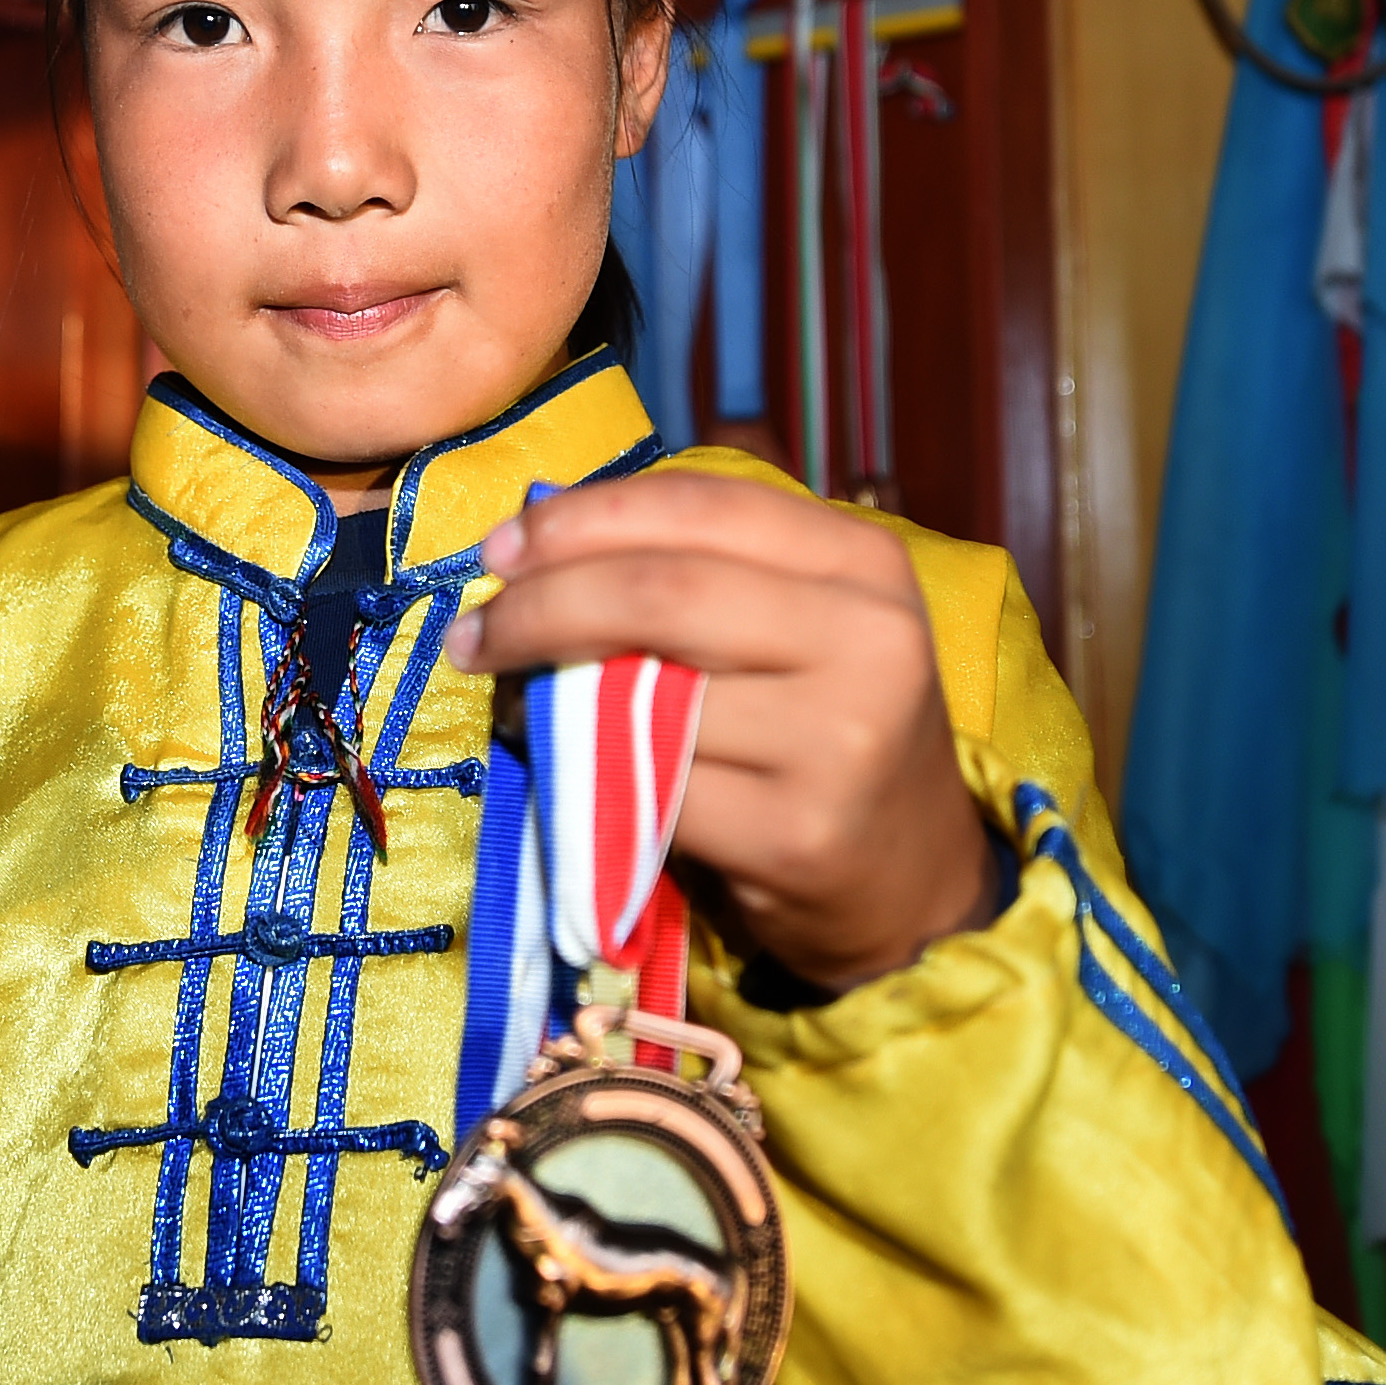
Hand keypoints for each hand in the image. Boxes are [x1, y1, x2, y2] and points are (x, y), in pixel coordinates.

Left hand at [445, 470, 992, 990]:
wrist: (908, 879)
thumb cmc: (825, 729)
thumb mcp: (798, 623)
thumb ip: (697, 569)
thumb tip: (538, 539)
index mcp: (863, 561)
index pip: (698, 505)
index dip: (583, 519)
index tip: (501, 548)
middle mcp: (868, 639)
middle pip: (660, 592)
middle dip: (541, 604)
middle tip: (476, 631)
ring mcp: (839, 741)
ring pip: (645, 696)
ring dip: (547, 695)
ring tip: (512, 696)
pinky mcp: (797, 834)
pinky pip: (650, 788)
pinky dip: (585, 774)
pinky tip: (562, 764)